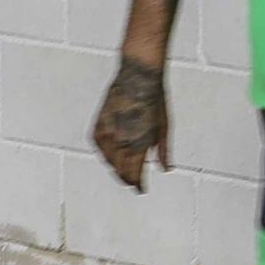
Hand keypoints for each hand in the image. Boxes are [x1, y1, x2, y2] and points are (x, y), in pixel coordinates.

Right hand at [92, 55, 169, 190]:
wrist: (138, 76)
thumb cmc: (155, 99)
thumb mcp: (164, 127)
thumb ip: (163, 151)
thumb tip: (165, 169)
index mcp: (140, 144)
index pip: (134, 175)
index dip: (138, 184)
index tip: (141, 189)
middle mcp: (121, 142)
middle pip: (120, 171)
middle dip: (127, 178)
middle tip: (133, 181)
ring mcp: (107, 134)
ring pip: (108, 160)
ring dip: (116, 167)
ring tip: (123, 168)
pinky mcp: (98, 125)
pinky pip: (99, 147)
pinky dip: (105, 153)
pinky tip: (112, 153)